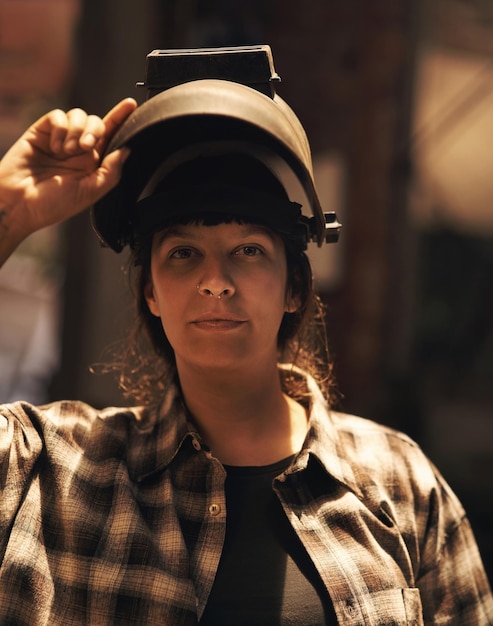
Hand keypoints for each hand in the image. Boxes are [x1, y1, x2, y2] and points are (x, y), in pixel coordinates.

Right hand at [0, 97, 136, 255]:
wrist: (19, 203)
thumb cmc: (53, 204)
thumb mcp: (89, 192)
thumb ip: (111, 173)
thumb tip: (126, 150)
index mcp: (93, 164)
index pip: (111, 137)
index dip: (121, 119)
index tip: (131, 104)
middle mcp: (79, 150)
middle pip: (97, 123)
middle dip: (95, 130)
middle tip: (86, 147)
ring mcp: (61, 139)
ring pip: (79, 116)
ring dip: (78, 130)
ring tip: (68, 151)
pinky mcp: (42, 131)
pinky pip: (58, 116)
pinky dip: (59, 129)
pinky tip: (54, 146)